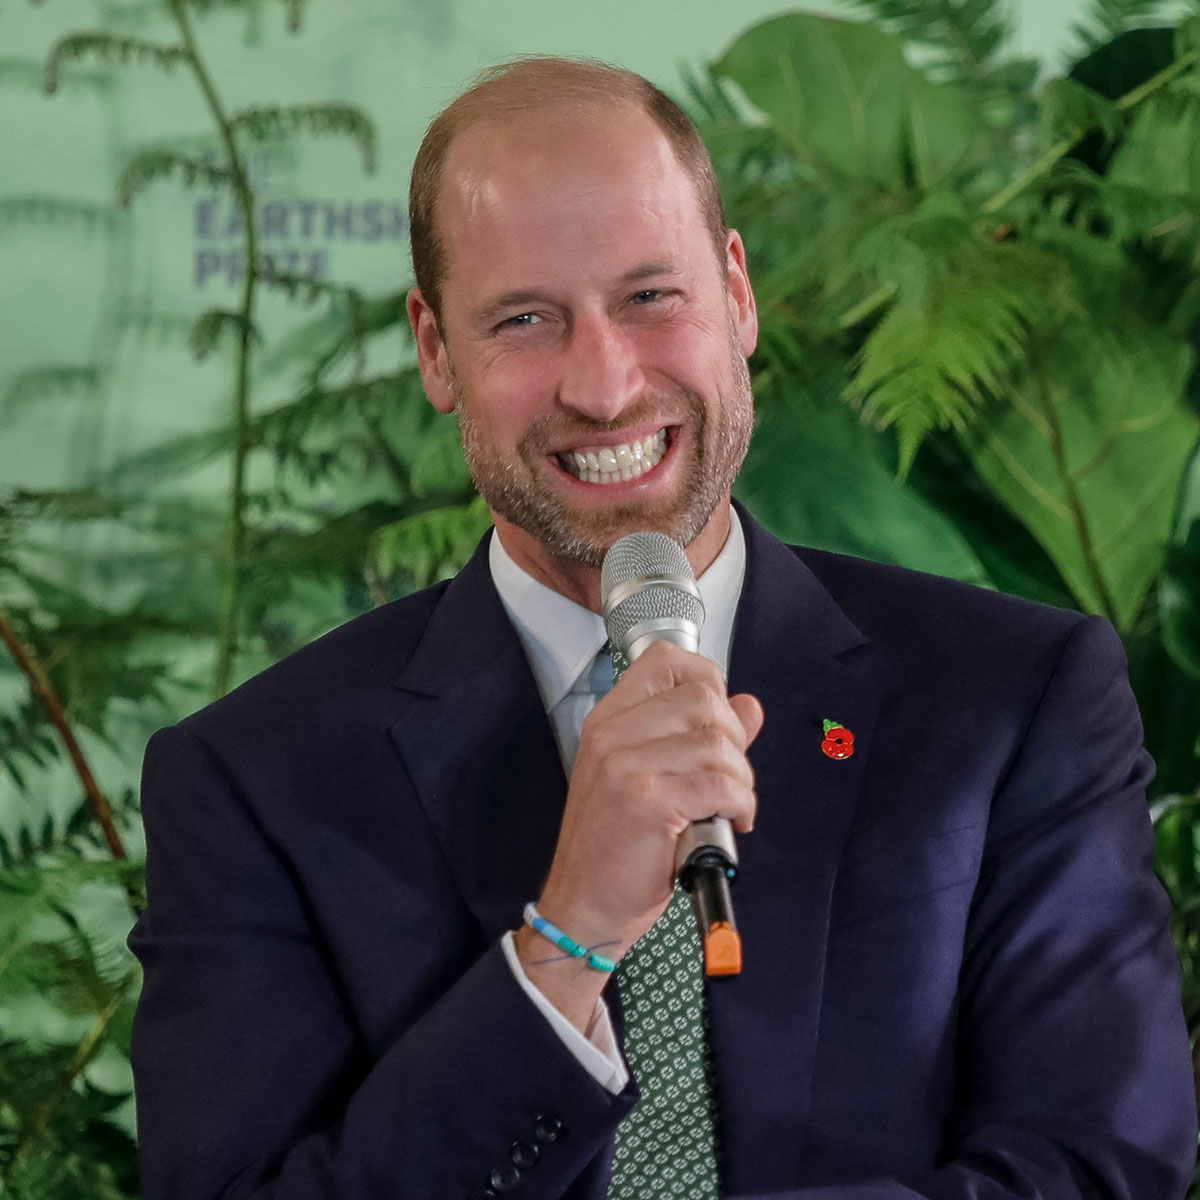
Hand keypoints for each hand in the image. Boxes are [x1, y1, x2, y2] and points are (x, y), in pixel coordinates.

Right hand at [535, 640, 762, 960]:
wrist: (584, 906)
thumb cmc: (615, 847)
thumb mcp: (651, 778)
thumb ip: (699, 736)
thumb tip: (748, 705)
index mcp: (609, 720)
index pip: (667, 661)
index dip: (707, 680)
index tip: (720, 719)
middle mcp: (612, 733)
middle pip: (703, 699)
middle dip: (735, 739)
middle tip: (730, 777)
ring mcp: (624, 764)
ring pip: (717, 743)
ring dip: (741, 779)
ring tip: (730, 806)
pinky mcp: (646, 800)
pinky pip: (719, 784)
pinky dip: (740, 804)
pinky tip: (733, 821)